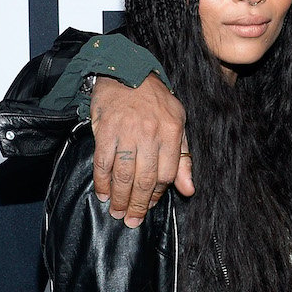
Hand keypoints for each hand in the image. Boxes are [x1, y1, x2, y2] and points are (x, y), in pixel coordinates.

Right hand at [89, 73, 191, 225]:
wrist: (127, 71)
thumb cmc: (156, 101)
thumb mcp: (178, 123)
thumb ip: (183, 157)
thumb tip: (188, 190)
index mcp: (171, 132)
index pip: (167, 173)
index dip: (157, 193)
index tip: (149, 205)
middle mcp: (150, 133)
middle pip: (144, 178)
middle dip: (138, 204)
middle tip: (131, 220)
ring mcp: (126, 132)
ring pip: (123, 174)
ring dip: (120, 198)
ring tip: (117, 212)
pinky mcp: (105, 130)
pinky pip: (103, 163)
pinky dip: (102, 182)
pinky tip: (104, 194)